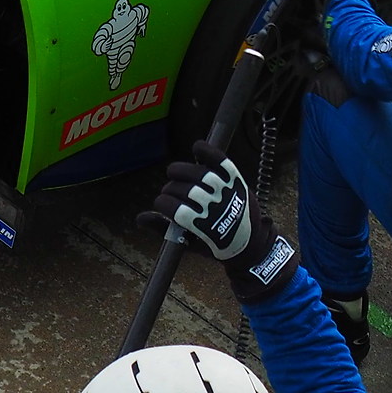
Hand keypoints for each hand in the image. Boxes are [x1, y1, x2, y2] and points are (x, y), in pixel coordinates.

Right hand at [154, 144, 296, 299]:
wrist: (252, 244)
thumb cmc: (215, 245)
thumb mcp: (189, 244)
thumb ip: (163, 229)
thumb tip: (139, 218)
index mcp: (203, 229)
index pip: (176, 210)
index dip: (162, 204)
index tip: (160, 203)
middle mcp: (216, 208)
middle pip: (184, 190)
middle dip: (170, 190)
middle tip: (169, 192)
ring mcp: (227, 192)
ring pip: (198, 174)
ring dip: (180, 170)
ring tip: (174, 172)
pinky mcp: (236, 180)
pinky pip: (220, 160)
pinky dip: (207, 151)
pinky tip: (195, 147)